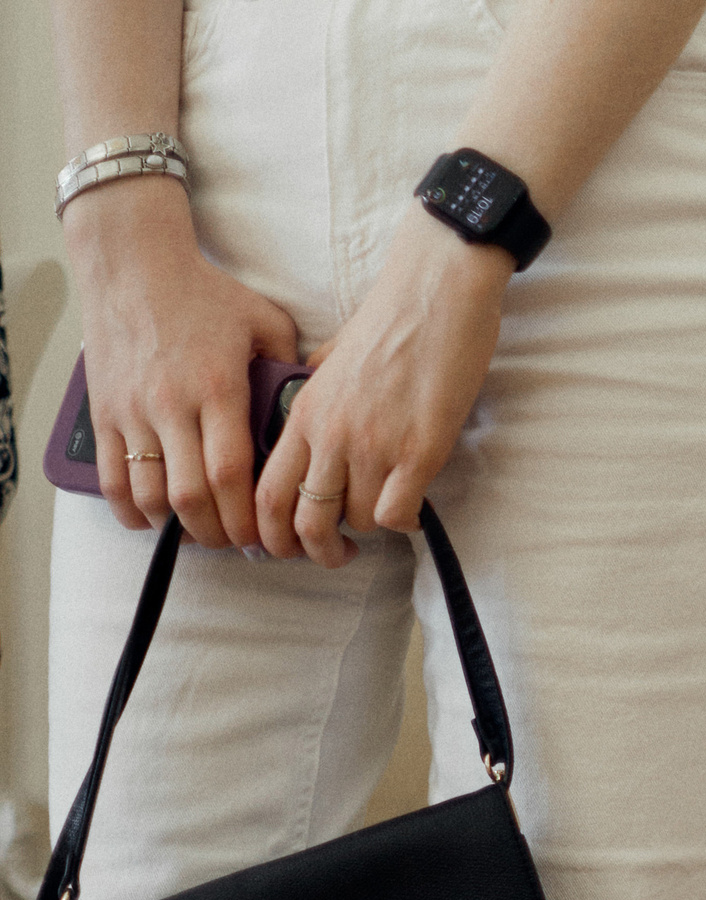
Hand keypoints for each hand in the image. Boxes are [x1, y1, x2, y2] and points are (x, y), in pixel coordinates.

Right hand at [60, 179, 300, 547]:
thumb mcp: (264, 322)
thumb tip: (315, 406)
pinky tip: (152, 520)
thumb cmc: (204, 292)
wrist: (132, 262)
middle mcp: (173, 405)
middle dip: (221, 533)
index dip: (249, 517)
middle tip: (241, 545)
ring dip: (178, 527)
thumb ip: (291, 367)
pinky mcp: (104, 411)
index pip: (233, 473)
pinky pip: (111, 476)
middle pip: (193, 495)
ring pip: (150, 493)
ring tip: (204, 534)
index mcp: (218, 388)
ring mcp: (133, 411)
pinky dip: (130, 509)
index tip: (268, 535)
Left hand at [256, 207, 512, 564]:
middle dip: (315, 550)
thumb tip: (312, 422)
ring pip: (356, 521)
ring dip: (368, 529)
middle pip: (301, 520)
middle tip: (335, 553)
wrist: (436, 293)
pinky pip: (397, 514)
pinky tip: (412, 506)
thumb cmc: (392, 319)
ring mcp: (374, 444)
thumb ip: (316, 396)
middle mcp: (331, 434)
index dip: (271, 532)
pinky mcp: (419, 451)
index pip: (265, 492)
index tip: (289, 542)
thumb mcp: (332, 358)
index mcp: (305, 412)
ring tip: (383, 516)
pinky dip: (403, 523)